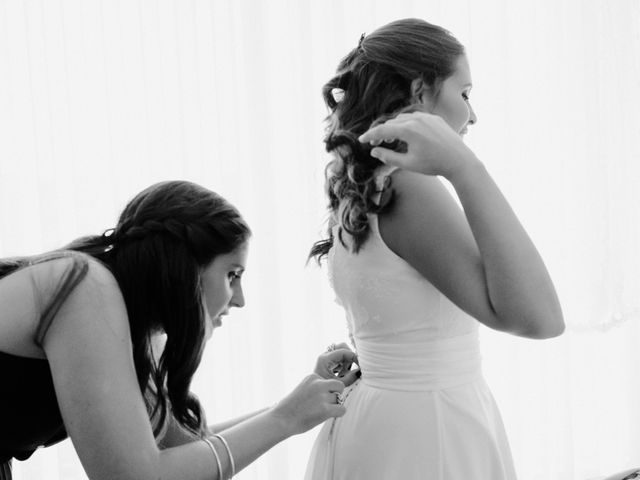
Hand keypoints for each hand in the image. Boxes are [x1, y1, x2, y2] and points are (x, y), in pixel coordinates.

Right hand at [271, 374, 345, 435]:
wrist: (281, 419)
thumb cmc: (292, 407)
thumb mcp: (304, 388)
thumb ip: (317, 387)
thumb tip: (335, 393)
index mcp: (312, 377)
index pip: (329, 381)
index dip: (327, 390)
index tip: (316, 399)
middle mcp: (318, 384)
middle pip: (339, 386)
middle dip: (336, 394)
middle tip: (327, 404)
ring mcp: (322, 396)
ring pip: (340, 399)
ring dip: (334, 406)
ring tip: (321, 412)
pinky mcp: (325, 409)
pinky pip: (342, 409)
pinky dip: (338, 414)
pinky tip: (328, 416)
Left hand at [314, 342, 359, 386]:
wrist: (313, 392)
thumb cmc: (324, 388)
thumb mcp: (338, 383)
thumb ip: (350, 377)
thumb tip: (360, 371)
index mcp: (325, 359)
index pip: (344, 351)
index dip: (354, 357)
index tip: (360, 365)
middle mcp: (325, 355)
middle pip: (342, 346)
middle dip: (350, 356)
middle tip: (352, 368)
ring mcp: (327, 357)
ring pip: (341, 351)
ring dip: (347, 360)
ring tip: (345, 373)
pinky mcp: (329, 361)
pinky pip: (339, 357)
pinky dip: (344, 363)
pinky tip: (342, 374)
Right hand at [359, 111, 476, 178]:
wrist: (459, 161)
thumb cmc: (433, 164)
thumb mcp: (408, 164)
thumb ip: (388, 157)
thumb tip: (374, 151)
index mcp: (408, 130)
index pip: (382, 130)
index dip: (370, 135)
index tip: (361, 140)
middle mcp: (416, 119)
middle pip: (391, 122)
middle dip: (382, 132)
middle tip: (375, 143)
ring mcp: (427, 116)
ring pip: (403, 118)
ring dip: (394, 127)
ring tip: (391, 139)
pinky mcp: (435, 118)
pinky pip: (416, 117)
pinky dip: (407, 124)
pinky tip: (407, 134)